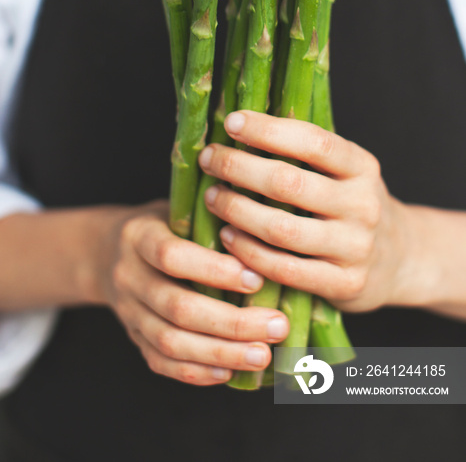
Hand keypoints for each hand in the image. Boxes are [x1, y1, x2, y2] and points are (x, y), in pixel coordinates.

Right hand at [97, 200, 288, 384]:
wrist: (106, 252)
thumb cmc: (162, 225)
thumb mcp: (178, 207)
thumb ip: (212, 218)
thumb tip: (269, 229)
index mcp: (139, 235)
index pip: (171, 256)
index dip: (213, 270)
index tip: (257, 279)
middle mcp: (128, 275)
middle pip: (177, 307)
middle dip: (231, 322)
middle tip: (276, 327)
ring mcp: (128, 311)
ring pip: (170, 342)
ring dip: (221, 352)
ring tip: (263, 354)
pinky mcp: (133, 337)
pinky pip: (162, 362)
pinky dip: (197, 371)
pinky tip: (231, 371)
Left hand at [198, 110, 410, 312]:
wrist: (402, 259)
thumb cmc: (352, 204)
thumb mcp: (345, 172)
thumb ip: (305, 154)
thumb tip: (239, 125)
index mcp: (362, 167)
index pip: (313, 141)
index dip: (268, 130)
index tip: (232, 123)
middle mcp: (363, 204)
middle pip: (289, 183)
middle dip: (239, 169)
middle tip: (210, 160)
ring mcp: (356, 247)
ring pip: (282, 229)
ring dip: (237, 211)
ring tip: (212, 198)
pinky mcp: (345, 284)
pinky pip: (285, 269)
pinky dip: (249, 252)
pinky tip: (228, 237)